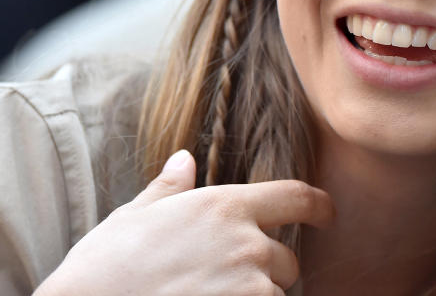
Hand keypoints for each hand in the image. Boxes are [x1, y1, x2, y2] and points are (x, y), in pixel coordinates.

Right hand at [35, 150, 333, 295]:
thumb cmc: (103, 270)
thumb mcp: (134, 219)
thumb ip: (170, 189)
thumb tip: (185, 160)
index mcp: (224, 207)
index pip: (296, 196)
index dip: (318, 205)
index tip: (327, 214)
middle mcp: (247, 243)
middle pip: (285, 259)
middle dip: (265, 270)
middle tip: (219, 280)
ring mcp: (251, 286)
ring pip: (274, 294)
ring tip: (206, 295)